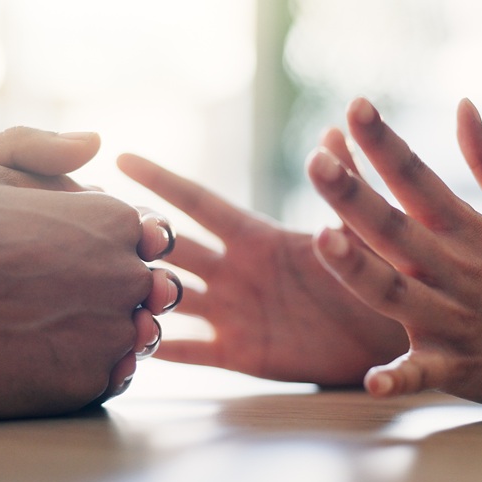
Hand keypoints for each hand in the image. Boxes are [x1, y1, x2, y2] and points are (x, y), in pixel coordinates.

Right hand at [0, 163, 176, 417]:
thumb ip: (45, 152)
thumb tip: (93, 143)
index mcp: (113, 219)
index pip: (146, 236)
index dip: (114, 244)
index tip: (78, 252)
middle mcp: (127, 275)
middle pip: (148, 288)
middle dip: (119, 290)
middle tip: (66, 295)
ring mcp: (112, 334)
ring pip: (133, 337)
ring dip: (106, 332)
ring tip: (50, 328)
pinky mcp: (88, 384)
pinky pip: (109, 378)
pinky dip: (86, 370)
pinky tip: (45, 357)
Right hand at [117, 137, 407, 386]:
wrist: (395, 336)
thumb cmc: (383, 273)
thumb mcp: (362, 229)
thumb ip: (344, 186)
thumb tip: (336, 130)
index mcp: (258, 236)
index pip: (198, 203)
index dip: (161, 180)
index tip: (121, 156)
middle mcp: (236, 269)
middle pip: (171, 247)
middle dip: (132, 233)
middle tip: (86, 220)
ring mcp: (234, 311)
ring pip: (170, 296)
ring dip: (136, 290)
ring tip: (93, 288)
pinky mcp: (241, 351)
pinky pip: (192, 351)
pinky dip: (159, 350)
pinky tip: (120, 349)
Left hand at [307, 98, 481, 414]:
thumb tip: (463, 102)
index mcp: (464, 229)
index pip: (416, 177)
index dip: (384, 143)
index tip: (354, 105)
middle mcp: (452, 269)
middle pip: (394, 228)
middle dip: (353, 196)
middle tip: (316, 161)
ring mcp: (452, 318)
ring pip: (393, 293)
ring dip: (357, 269)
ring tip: (321, 240)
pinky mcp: (456, 365)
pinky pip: (422, 373)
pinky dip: (400, 378)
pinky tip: (373, 381)